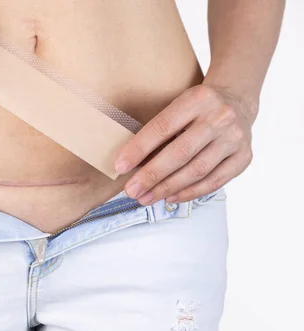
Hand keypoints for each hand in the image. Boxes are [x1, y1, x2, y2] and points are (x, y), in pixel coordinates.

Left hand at [113, 84, 256, 204]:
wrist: (237, 101)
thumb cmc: (196, 108)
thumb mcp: (178, 106)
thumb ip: (158, 131)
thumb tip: (129, 165)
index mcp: (198, 99)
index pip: (162, 127)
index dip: (139, 149)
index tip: (120, 167)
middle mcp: (220, 117)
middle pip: (180, 153)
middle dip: (151, 175)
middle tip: (131, 191)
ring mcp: (235, 138)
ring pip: (197, 170)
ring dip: (167, 188)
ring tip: (146, 198)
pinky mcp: (244, 157)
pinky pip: (214, 181)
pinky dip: (189, 192)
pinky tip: (170, 197)